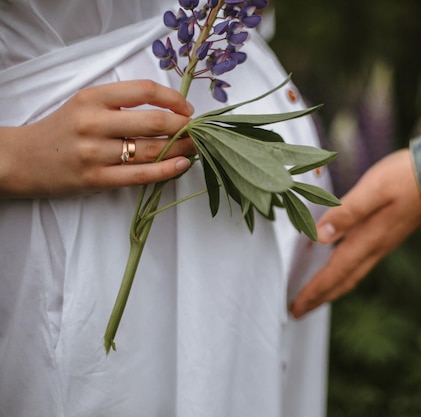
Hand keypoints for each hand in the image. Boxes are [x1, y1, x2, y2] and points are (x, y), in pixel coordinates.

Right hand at [0, 80, 196, 197]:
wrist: (24, 159)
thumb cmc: (64, 129)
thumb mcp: (87, 103)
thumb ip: (122, 103)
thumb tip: (172, 109)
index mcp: (93, 98)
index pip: (145, 91)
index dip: (175, 99)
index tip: (187, 109)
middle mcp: (94, 123)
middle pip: (155, 122)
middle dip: (185, 127)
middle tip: (199, 131)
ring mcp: (95, 153)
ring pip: (152, 150)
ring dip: (182, 149)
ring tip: (196, 148)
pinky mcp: (97, 180)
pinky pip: (141, 175)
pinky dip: (168, 170)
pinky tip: (183, 165)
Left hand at [289, 148, 420, 317]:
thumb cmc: (405, 178)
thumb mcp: (373, 190)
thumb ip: (347, 212)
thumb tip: (319, 236)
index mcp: (368, 239)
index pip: (335, 273)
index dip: (314, 291)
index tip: (295, 308)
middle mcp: (375, 247)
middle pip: (343, 281)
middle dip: (320, 297)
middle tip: (298, 311)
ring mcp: (382, 243)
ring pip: (352, 274)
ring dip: (332, 287)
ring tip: (315, 296)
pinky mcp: (386, 235)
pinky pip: (360, 262)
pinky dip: (343, 272)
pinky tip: (337, 265)